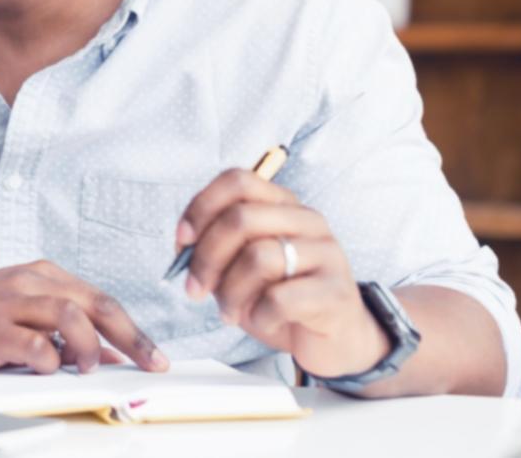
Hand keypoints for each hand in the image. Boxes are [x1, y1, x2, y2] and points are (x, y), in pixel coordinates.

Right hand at [0, 261, 168, 374]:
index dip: (133, 330)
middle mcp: (30, 282)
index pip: (101, 299)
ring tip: (90, 366)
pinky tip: (48, 369)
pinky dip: (50, 360)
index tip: (154, 356)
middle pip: (96, 303)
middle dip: (130, 337)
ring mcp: (9, 302)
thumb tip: (109, 356)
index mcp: (42, 275)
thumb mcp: (23, 317)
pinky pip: (34, 344)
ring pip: (70, 314)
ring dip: (90, 345)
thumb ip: (65, 333)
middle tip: (149, 363)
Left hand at [177, 169, 390, 378]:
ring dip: (230, 293)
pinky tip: (263, 321)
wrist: (335, 340)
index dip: (201, 207)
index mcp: (283, 204)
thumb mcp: (240, 267)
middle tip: (195, 290)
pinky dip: (260, 315)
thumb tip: (184, 242)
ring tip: (229, 313)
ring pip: (258, 257)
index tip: (183, 241)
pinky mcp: (337, 292)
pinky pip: (281, 298)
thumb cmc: (281, 298)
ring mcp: (327, 253)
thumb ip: (214, 248)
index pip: (237, 180)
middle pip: (241, 218)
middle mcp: (308, 220)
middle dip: (206, 258)